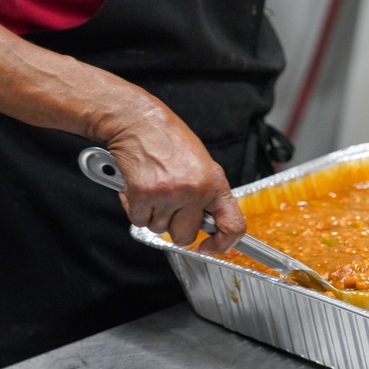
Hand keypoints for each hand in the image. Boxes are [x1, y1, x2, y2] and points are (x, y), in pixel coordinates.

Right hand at [102, 101, 246, 253]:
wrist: (139, 121)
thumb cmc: (169, 140)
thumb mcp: (203, 165)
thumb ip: (208, 195)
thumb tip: (211, 224)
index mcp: (215, 183)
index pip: (232, 225)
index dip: (222, 243)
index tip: (209, 247)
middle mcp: (195, 191)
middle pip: (186, 236)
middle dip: (175, 225)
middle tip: (169, 203)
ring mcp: (169, 194)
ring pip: (159, 229)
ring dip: (153, 214)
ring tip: (155, 188)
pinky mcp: (143, 195)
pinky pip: (139, 220)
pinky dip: (135, 208)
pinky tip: (140, 187)